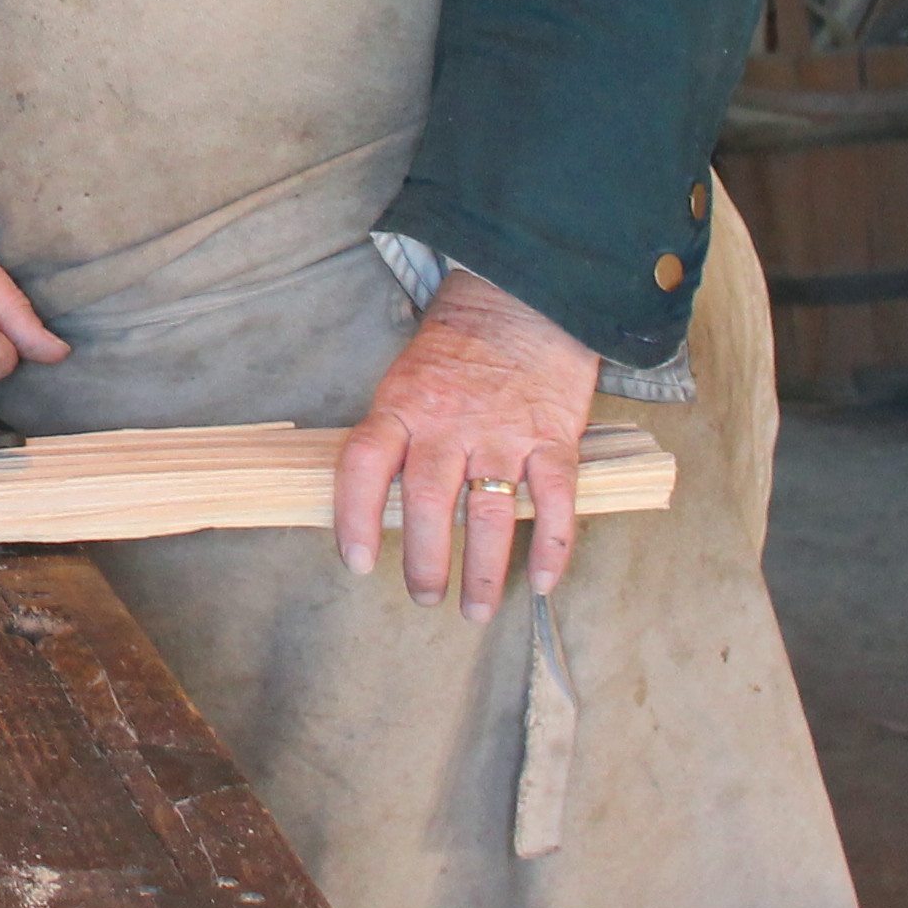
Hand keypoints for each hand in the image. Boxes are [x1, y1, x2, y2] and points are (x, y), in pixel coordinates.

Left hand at [333, 270, 597, 622]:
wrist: (520, 299)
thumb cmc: (456, 351)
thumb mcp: (406, 381)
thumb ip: (396, 437)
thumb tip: (379, 507)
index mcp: (401, 406)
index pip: (363, 466)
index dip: (354, 518)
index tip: (358, 564)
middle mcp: (447, 422)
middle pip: (428, 502)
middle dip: (426, 562)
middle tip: (425, 597)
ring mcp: (502, 431)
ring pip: (488, 513)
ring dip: (484, 571)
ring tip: (476, 609)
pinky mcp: (553, 437)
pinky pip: (553, 501)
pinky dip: (550, 547)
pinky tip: (542, 582)